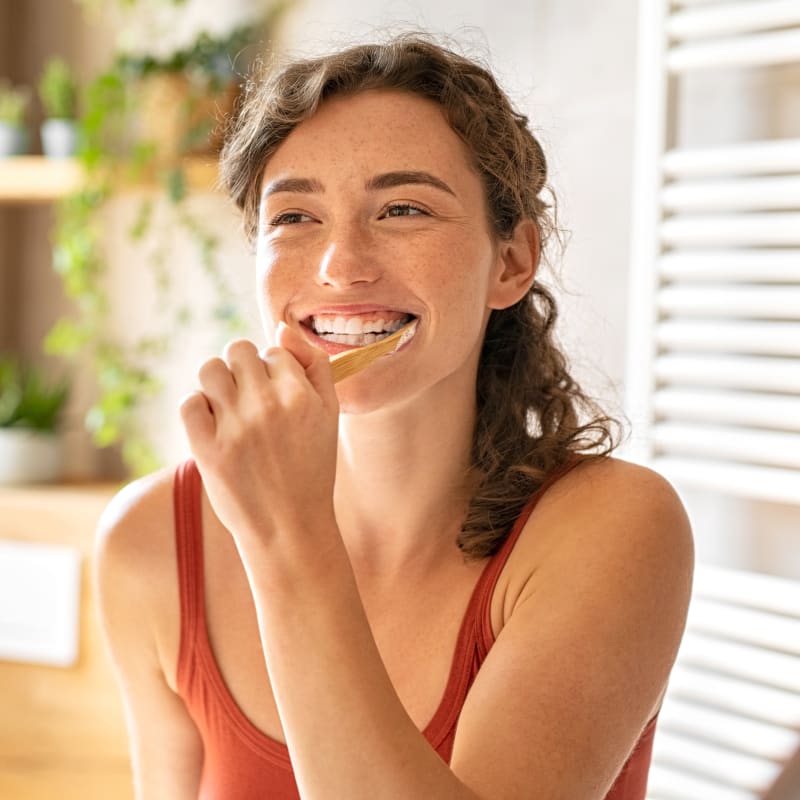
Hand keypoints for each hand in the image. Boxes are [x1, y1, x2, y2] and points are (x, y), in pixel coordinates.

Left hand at [179, 323, 339, 543]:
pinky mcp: (207, 449)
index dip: (273, 371)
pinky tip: (214, 426)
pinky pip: (189, 403)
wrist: (290, 528)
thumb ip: (315, 366)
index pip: (274, 350)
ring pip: (209, 370)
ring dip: (217, 383)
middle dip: (242, 368)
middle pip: (238, 350)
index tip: (276, 398)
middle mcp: (267, 405)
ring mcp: (235, 427)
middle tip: (249, 399)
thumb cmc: (312, 469)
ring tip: (229, 408)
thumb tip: (281, 328)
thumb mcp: (330, 415)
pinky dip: (198, 409)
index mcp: (300, 394)